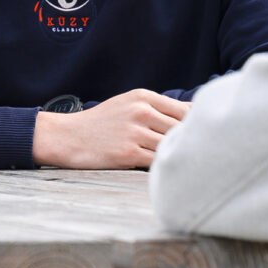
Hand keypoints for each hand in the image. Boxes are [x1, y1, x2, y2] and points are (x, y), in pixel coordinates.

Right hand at [32, 90, 188, 168]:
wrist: (67, 136)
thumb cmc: (101, 123)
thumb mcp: (127, 104)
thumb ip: (156, 108)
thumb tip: (192, 115)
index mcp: (143, 97)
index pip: (185, 110)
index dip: (196, 126)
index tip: (199, 137)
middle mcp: (141, 111)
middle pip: (182, 128)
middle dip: (190, 142)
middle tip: (197, 153)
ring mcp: (135, 132)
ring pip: (171, 146)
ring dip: (177, 156)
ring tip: (180, 164)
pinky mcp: (128, 153)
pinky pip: (157, 161)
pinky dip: (163, 167)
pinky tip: (163, 170)